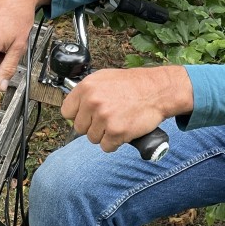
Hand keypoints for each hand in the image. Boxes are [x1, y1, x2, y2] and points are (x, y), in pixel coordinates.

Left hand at [61, 65, 192, 151]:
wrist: (157, 90)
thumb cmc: (132, 84)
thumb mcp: (105, 78)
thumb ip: (87, 92)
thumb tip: (74, 107)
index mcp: (86, 87)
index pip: (67, 112)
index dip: (78, 115)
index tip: (88, 115)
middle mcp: (92, 101)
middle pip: (79, 128)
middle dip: (93, 126)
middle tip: (108, 117)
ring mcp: (104, 117)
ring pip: (92, 138)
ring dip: (104, 135)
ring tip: (118, 121)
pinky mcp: (116, 131)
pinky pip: (106, 147)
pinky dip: (115, 142)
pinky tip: (124, 129)